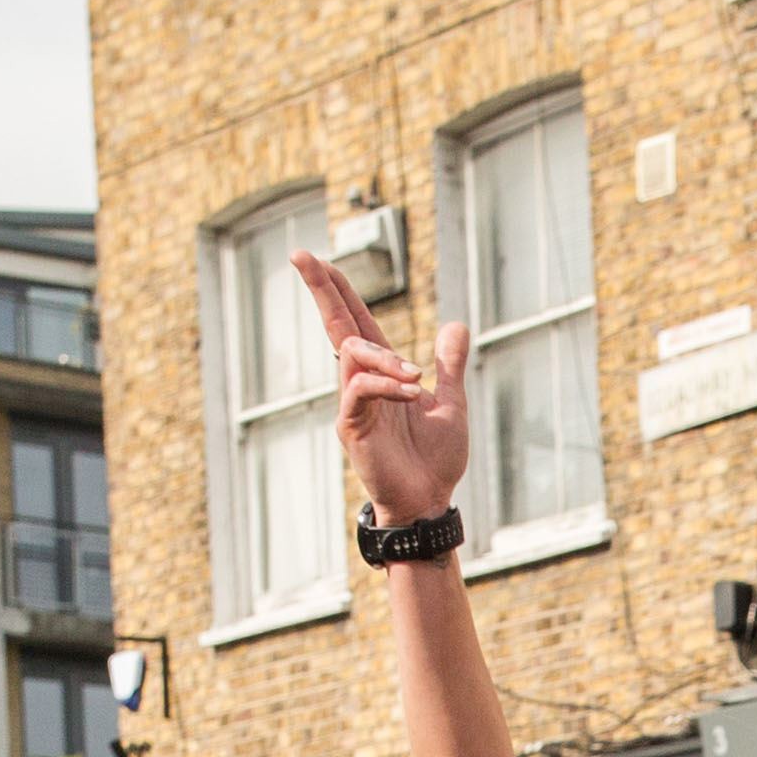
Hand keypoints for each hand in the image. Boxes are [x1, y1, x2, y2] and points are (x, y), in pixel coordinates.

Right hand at [292, 255, 466, 525]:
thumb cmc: (435, 460)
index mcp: (382, 372)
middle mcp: (360, 382)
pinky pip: (360, 389)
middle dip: (322, 290)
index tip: (312, 258)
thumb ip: (449, 365)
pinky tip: (413, 392)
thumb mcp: (451, 403)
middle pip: (337, 325)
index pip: (354, 321)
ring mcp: (353, 404)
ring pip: (352, 354)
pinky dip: (387, 383)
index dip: (336, 289)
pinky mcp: (352, 426)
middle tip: (300, 255)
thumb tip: (455, 324)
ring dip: (384, 357)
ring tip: (417, 379)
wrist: (430, 500)